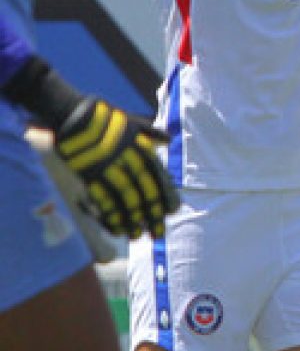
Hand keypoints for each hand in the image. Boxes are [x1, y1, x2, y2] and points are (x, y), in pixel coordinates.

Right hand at [54, 99, 179, 240]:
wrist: (75, 115)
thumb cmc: (106, 118)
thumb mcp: (133, 121)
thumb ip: (151, 133)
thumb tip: (169, 139)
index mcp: (141, 146)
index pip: (158, 175)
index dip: (166, 195)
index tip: (173, 211)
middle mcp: (128, 159)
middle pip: (144, 190)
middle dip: (152, 213)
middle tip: (159, 233)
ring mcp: (109, 168)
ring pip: (125, 198)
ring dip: (132, 219)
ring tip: (138, 236)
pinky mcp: (89, 175)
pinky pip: (103, 199)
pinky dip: (111, 215)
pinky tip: (117, 229)